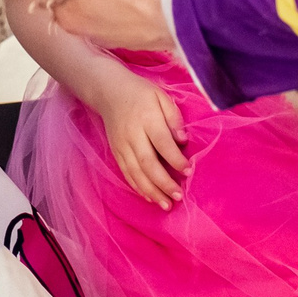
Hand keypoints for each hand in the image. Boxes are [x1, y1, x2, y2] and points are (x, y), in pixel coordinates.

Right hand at [95, 75, 190, 208]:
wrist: (109, 92)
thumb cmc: (141, 93)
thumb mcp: (161, 96)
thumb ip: (173, 117)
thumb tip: (183, 140)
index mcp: (147, 118)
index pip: (162, 142)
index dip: (175, 159)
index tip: (188, 171)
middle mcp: (132, 134)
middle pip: (148, 163)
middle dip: (164, 182)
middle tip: (178, 196)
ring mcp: (121, 145)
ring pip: (135, 173)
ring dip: (151, 191)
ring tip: (166, 204)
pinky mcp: (116, 152)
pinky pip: (126, 173)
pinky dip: (138, 187)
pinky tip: (149, 197)